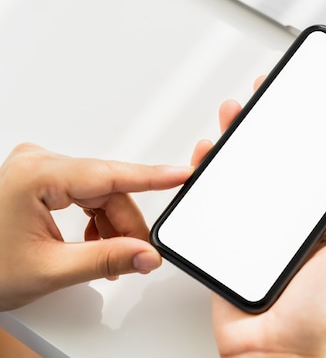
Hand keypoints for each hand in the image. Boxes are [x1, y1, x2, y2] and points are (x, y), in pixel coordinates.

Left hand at [0, 144, 193, 310]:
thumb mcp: (50, 269)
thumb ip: (107, 260)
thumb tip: (146, 254)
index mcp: (35, 176)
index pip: (109, 175)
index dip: (151, 178)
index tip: (182, 175)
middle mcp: (37, 163)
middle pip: (107, 189)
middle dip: (126, 224)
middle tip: (140, 254)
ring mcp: (38, 168)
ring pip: (99, 192)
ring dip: (112, 224)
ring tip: (111, 257)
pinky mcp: (41, 178)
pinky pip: (84, 194)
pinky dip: (96, 219)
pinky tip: (96, 243)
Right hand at [198, 79, 325, 357]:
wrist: (269, 353)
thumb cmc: (317, 318)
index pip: (322, 169)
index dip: (316, 137)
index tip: (310, 106)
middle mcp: (294, 220)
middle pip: (282, 164)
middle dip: (271, 128)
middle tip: (265, 95)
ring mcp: (261, 226)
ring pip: (248, 174)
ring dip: (240, 141)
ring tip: (234, 114)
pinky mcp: (230, 237)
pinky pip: (218, 199)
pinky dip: (209, 174)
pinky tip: (207, 154)